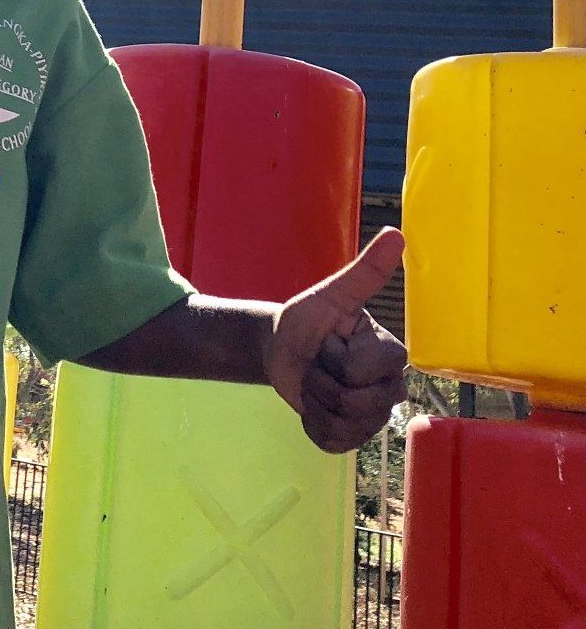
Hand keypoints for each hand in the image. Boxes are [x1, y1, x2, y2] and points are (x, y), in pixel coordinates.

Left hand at [267, 227, 409, 453]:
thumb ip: (365, 271)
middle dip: (320, 379)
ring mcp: (374, 417)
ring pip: (342, 424)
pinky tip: (311, 406)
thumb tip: (396, 234)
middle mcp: (390, 389)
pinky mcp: (352, 436)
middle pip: (353, 403)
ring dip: (312, 400)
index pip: (361, 372)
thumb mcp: (332, 294)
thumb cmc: (310, 319)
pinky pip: (332, 442)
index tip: (331, 340)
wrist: (282, 347)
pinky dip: (311, 424)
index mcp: (391, 356)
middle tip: (318, 362)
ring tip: (314, 381)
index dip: (333, 357)